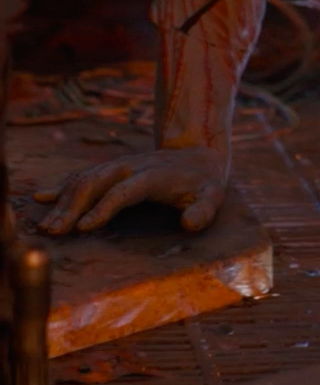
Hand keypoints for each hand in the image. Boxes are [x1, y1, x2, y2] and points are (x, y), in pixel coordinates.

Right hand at [33, 147, 226, 234]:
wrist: (198, 154)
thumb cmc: (204, 182)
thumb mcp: (213, 196)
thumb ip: (203, 211)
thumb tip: (190, 225)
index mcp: (152, 176)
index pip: (123, 192)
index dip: (103, 208)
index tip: (84, 227)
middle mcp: (130, 168)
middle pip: (95, 184)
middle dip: (73, 207)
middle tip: (54, 231)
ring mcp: (119, 166)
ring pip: (85, 179)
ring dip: (63, 200)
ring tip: (45, 225)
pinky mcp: (112, 168)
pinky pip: (83, 175)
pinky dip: (62, 186)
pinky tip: (42, 197)